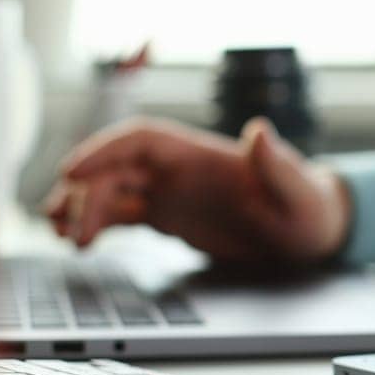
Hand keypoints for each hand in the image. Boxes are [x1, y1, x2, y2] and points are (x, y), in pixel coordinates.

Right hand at [44, 118, 351, 263]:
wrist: (311, 233)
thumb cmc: (309, 208)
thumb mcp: (300, 192)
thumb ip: (278, 166)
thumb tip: (260, 132)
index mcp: (201, 155)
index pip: (140, 140)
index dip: (103, 151)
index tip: (71, 172)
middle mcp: (178, 169)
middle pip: (115, 169)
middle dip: (87, 195)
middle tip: (74, 232)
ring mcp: (170, 191)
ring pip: (110, 190)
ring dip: (82, 208)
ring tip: (63, 235)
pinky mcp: (168, 216)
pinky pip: (120, 214)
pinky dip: (96, 224)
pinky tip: (79, 242)